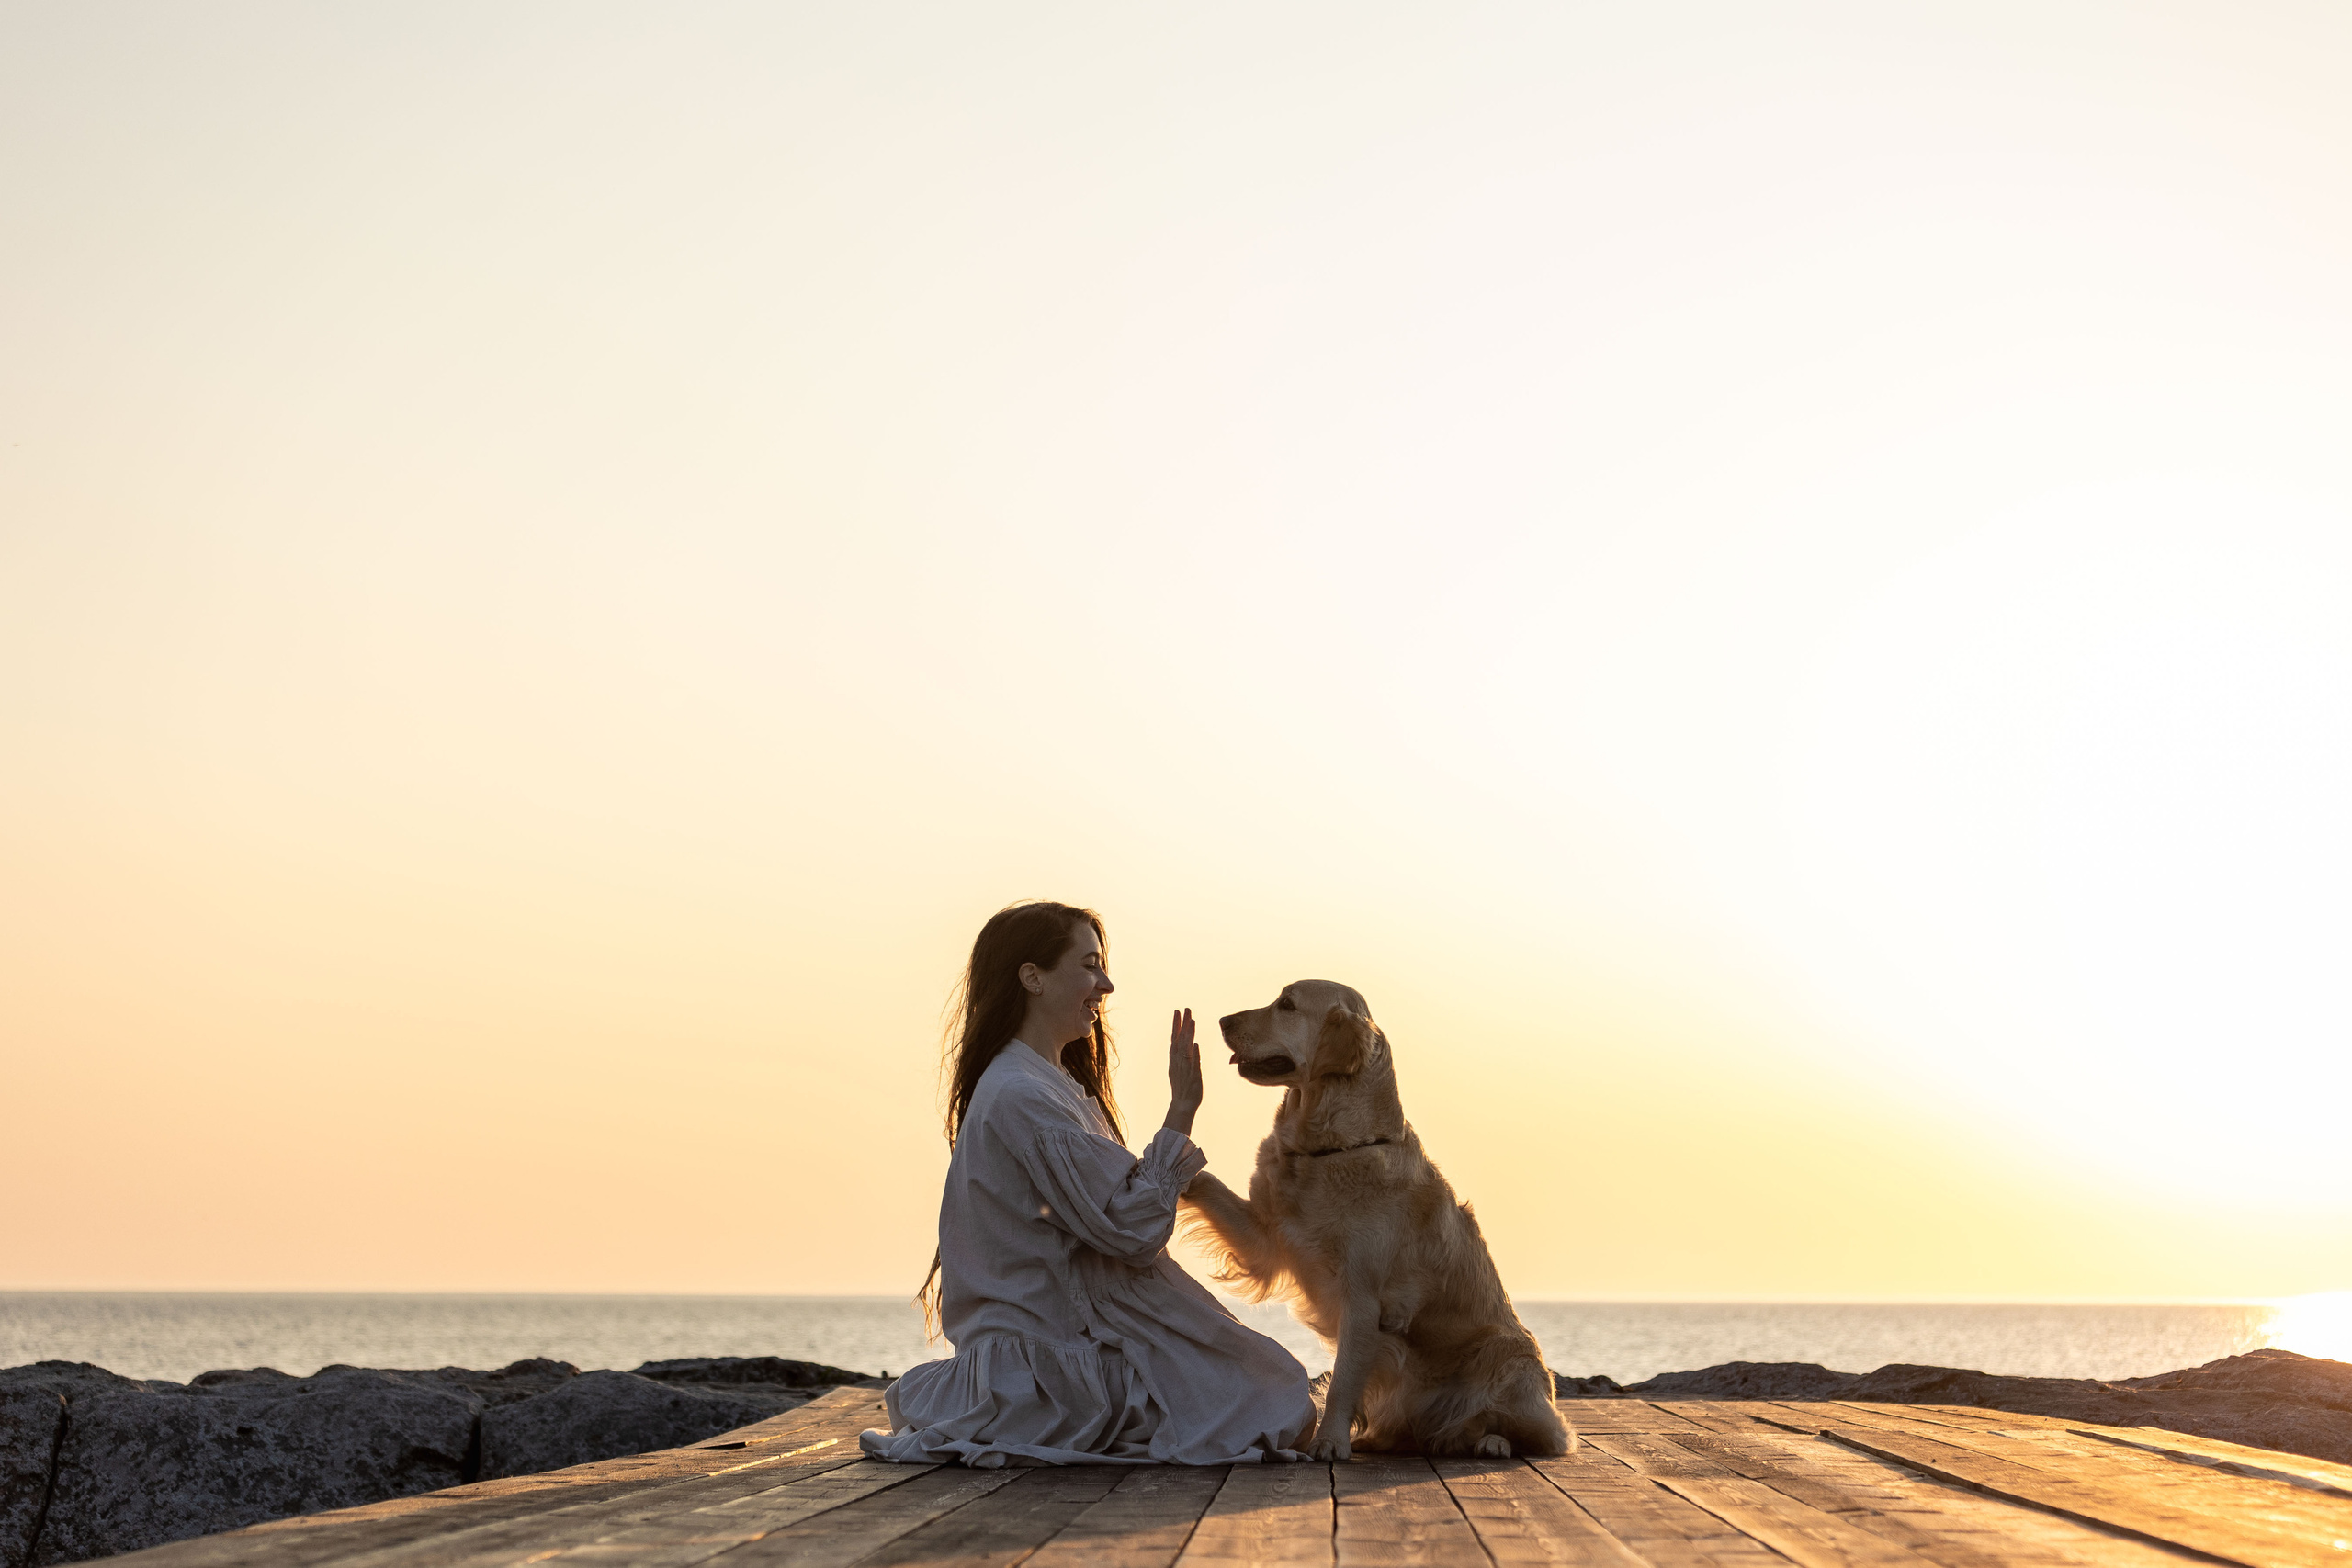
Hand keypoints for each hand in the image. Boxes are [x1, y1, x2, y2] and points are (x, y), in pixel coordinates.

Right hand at [1164, 1008, 1202, 1134]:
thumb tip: (1193, 1044)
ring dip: (1188, 1034)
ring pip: (1186, 1048)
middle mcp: (1178, 1061)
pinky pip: (1193, 1063)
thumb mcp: (1182, 1069)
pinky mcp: (1192, 1076)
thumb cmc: (1183, 1087)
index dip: (1177, 1024)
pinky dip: (1194, 1054)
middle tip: (1184, 1009)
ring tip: (1192, 1021)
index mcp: (1175, 1058)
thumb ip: (1187, 1056)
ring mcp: (1185, 1068)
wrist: (1183, 1105)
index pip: (1175, 1038)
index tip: (1178, 1011)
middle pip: (1179, 1039)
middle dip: (1182, 1023)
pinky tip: (1196, 1044)